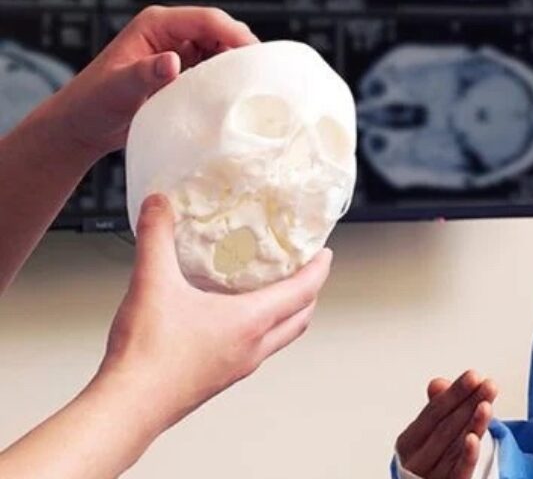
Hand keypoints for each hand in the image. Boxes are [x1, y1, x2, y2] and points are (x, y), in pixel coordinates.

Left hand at [48, 5, 256, 158]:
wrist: (82, 125)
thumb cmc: (92, 104)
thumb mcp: (118, 89)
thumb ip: (145, 73)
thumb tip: (173, 61)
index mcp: (156, 24)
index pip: (207, 19)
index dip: (235, 34)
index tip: (255, 58)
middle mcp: (171, 32)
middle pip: (221, 30)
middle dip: (242, 49)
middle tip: (262, 75)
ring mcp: (179, 50)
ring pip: (222, 49)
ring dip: (237, 64)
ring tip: (253, 86)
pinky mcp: (183, 69)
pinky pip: (215, 67)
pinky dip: (227, 78)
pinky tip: (235, 94)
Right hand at [97, 194, 330, 433]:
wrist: (128, 406)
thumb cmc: (147, 357)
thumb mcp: (152, 283)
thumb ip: (156, 238)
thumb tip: (158, 207)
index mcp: (250, 322)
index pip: (303, 292)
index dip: (319, 269)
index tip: (324, 253)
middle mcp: (252, 347)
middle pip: (300, 318)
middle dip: (309, 293)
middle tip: (306, 271)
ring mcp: (238, 367)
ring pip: (279, 337)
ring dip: (285, 314)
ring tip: (272, 292)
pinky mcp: (219, 379)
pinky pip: (254, 350)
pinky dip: (258, 330)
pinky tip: (230, 320)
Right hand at [396, 371, 497, 478]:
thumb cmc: (432, 457)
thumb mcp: (432, 432)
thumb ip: (437, 408)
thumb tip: (438, 384)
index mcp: (409, 442)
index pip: (433, 413)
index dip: (454, 393)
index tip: (473, 376)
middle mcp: (416, 460)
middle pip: (445, 427)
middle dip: (468, 404)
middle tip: (487, 385)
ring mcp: (431, 476)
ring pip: (455, 447)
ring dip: (472, 423)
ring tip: (486, 404)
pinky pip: (459, 472)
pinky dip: (467, 455)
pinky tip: (474, 438)